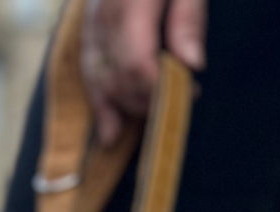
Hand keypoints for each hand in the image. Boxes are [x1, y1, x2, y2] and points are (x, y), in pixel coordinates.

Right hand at [81, 0, 205, 145]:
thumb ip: (188, 19)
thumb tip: (190, 67)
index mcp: (129, 4)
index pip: (137, 66)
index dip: (160, 89)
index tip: (190, 93)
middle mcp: (103, 16)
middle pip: (118, 80)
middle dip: (146, 102)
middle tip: (176, 107)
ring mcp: (91, 22)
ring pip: (99, 81)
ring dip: (124, 108)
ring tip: (150, 122)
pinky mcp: (88, 26)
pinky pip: (89, 71)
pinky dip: (101, 102)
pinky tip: (110, 130)